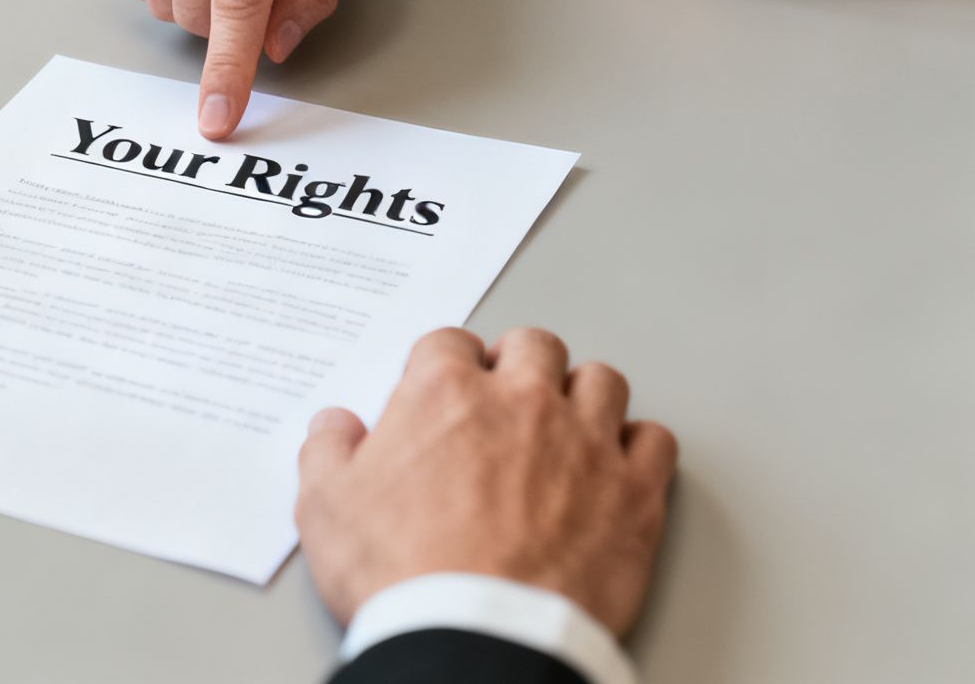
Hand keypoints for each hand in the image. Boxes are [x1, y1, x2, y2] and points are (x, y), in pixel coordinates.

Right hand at [295, 328, 676, 637]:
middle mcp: (522, 402)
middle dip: (517, 365)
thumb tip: (334, 426)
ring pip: (601, 381)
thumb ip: (327, 451)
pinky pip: (654, 441)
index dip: (443, 366)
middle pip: (534, 346)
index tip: (441, 390)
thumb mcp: (325, 508)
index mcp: (444, 393)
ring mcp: (585, 443)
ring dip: (581, 395)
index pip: (448, 343)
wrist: (477, 637)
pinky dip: (637, 447)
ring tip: (565, 425)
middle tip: (504, 400)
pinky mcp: (634, 494)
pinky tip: (616, 465)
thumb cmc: (403, 574)